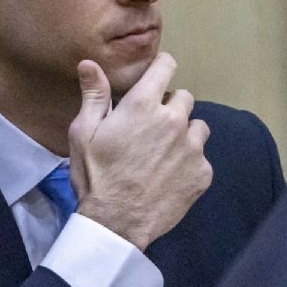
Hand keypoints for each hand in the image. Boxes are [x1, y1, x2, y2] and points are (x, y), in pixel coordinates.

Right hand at [68, 53, 212, 250]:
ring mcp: (192, 147)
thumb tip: (89, 63)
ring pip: (198, 126)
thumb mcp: (84, 133)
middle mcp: (173, 120)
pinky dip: (190, 162)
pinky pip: (202, 157)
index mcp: (143, 105)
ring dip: (185, 133)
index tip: (156, 77)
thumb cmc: (96, 175)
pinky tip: (170, 175)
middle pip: (183, 97)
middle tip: (151, 126)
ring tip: (164, 151)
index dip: (161, 67)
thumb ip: (94, 95)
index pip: (166, 66)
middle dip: (169, 106)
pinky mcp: (203, 173)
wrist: (116, 224)